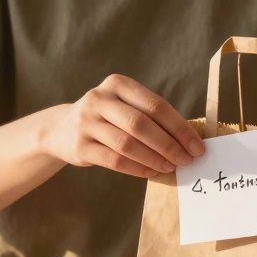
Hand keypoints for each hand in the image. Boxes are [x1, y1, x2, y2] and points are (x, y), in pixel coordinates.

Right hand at [42, 74, 204, 178]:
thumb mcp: (123, 106)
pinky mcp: (80, 145)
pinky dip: (136, 168)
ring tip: (170, 167)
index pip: (155, 105)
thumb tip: (187, 140)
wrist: (60, 129)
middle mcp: (99, 99)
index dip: (179, 127)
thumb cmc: (105, 118)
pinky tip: (151, 172)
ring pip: (127, 143)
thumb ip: (150, 116)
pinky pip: (114, 160)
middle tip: (187, 160)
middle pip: (141, 124)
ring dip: (154, 158)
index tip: (197, 145)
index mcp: (117, 84)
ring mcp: (87, 122)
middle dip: (169, 144)